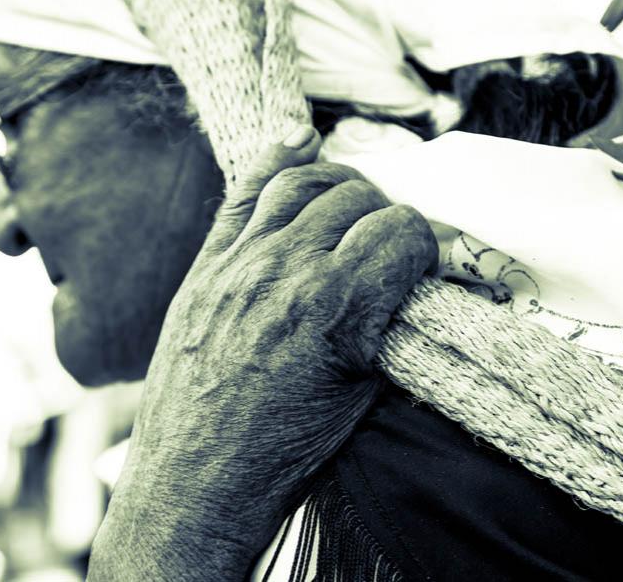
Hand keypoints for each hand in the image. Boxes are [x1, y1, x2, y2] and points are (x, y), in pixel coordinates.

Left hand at [88, 127, 437, 580]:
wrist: (197, 480)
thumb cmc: (283, 451)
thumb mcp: (360, 395)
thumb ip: (386, 323)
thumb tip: (410, 280)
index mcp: (336, 306)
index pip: (403, 230)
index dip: (425, 243)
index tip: (425, 261)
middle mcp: (287, 269)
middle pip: (357, 198)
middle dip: (385, 214)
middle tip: (388, 245)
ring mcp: (239, 262)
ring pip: (303, 183)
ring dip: (339, 183)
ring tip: (353, 203)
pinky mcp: (205, 267)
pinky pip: (242, 193)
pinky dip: (276, 160)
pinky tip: (298, 141)